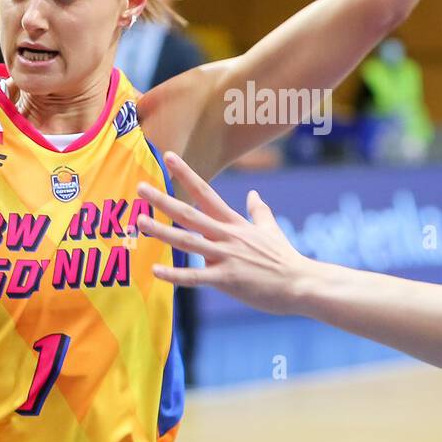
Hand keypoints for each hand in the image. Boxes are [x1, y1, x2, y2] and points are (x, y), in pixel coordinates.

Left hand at [136, 151, 311, 315]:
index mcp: (234, 223)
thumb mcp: (270, 230)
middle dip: (163, 200)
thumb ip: (259, 212)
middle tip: (140, 187)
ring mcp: (226, 257)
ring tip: (139, 222)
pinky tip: (155, 271)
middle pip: (189, 214)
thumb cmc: (284, 259)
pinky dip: (174, 275)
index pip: (205, 192)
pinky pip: (195, 277)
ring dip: (161, 232)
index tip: (168, 156)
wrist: (302, 284)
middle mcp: (226, 236)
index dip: (185, 174)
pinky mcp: (226, 279)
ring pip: (187, 242)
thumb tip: (253, 194)